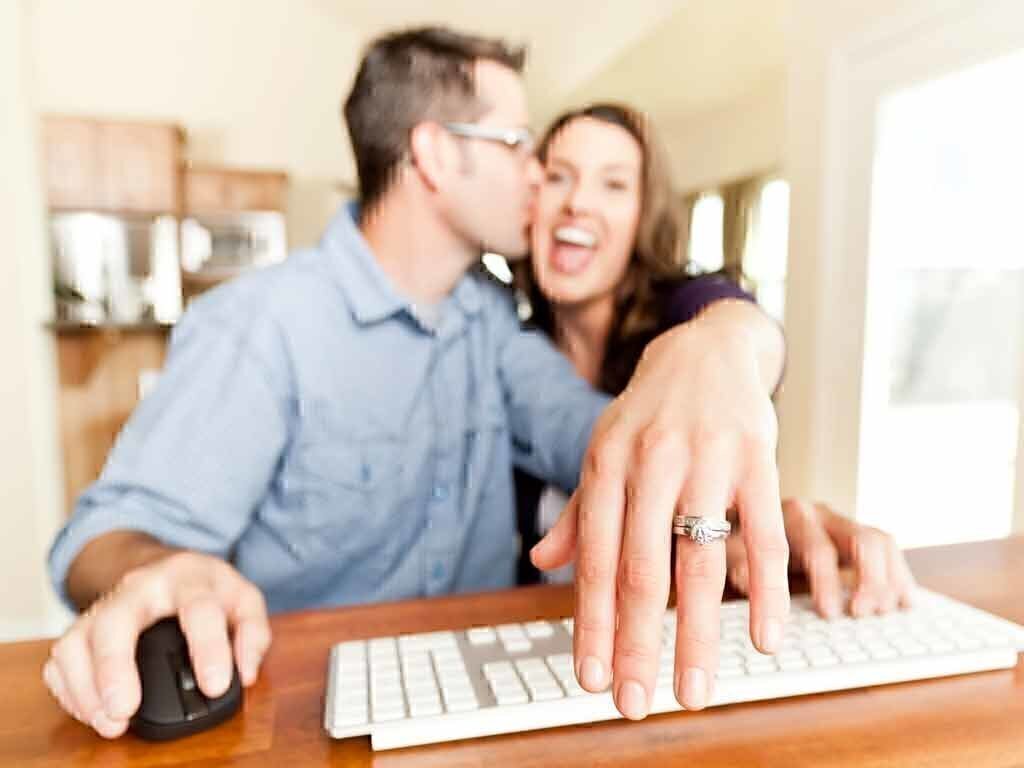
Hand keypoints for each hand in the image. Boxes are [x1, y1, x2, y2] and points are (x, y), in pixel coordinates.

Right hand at [41, 551, 269, 737]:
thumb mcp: (243, 599)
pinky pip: (61, 658)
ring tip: (109, 722)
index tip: (214, 687)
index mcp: (188, 578)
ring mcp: (104, 605)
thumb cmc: (206, 589)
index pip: (198, 608)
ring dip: (86, 687)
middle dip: (115, 667)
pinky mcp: (81, 626)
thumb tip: (247, 673)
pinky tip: (92, 712)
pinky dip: (70, 690)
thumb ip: (253, 633)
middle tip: (124, 710)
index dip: (209, 648)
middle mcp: (139, 587)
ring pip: (77, 640)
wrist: (165, 566)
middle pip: (116, 620)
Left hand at [531, 303, 788, 719]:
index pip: (596, 560)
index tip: (590, 678)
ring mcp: (707, 460)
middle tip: (633, 703)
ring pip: (700, 561)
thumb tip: (542, 563)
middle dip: (636, 645)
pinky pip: (766, 534)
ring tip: (695, 691)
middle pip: (642, 571)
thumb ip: (579, 511)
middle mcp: (652, 464)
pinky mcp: (759, 459)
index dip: (591, 623)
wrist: (707, 348)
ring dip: (699, 636)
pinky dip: (765, 590)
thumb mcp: (603, 449)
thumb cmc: (649, 412)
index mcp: (606, 465)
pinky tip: (765, 641)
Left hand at [726, 499, 916, 617]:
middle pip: (864, 541)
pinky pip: (890, 551)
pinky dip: (900, 576)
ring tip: (884, 612)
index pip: (819, 547)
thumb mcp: (735, 551)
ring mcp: (844, 523)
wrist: (747, 516)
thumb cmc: (741, 540)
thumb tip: (743, 579)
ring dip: (889, 581)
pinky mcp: (859, 537)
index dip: (827, 582)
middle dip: (869, 582)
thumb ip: (739, 564)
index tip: (829, 612)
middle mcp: (823, 515)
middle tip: (862, 614)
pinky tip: (905, 603)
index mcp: (793, 516)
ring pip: (882, 544)